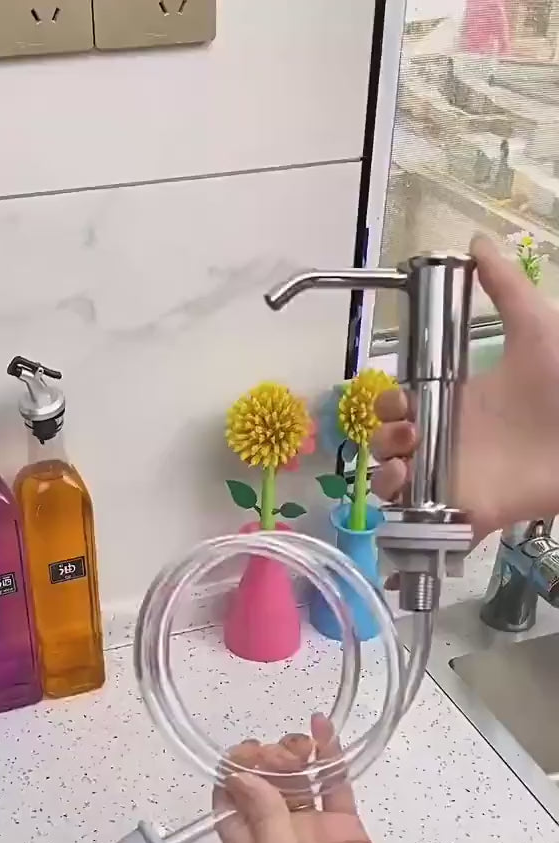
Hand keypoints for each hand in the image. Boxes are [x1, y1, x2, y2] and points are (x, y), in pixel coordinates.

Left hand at [215, 717, 446, 842]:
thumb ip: (263, 818)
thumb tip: (239, 776)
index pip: (229, 801)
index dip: (234, 772)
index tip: (247, 750)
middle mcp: (276, 837)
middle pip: (263, 785)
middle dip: (267, 760)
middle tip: (282, 754)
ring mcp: (312, 830)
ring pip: (297, 780)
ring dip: (295, 756)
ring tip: (303, 745)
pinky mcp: (345, 828)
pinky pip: (334, 786)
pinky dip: (329, 758)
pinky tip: (324, 728)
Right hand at [372, 233, 558, 540]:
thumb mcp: (536, 327)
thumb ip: (505, 286)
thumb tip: (476, 242)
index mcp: (459, 403)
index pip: (402, 407)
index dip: (388, 404)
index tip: (399, 399)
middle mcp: (450, 443)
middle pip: (391, 447)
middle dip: (381, 438)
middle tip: (406, 431)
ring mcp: (455, 480)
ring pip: (397, 487)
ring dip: (386, 475)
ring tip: (407, 461)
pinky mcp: (468, 512)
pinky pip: (422, 525)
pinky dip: (404, 517)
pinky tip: (410, 494)